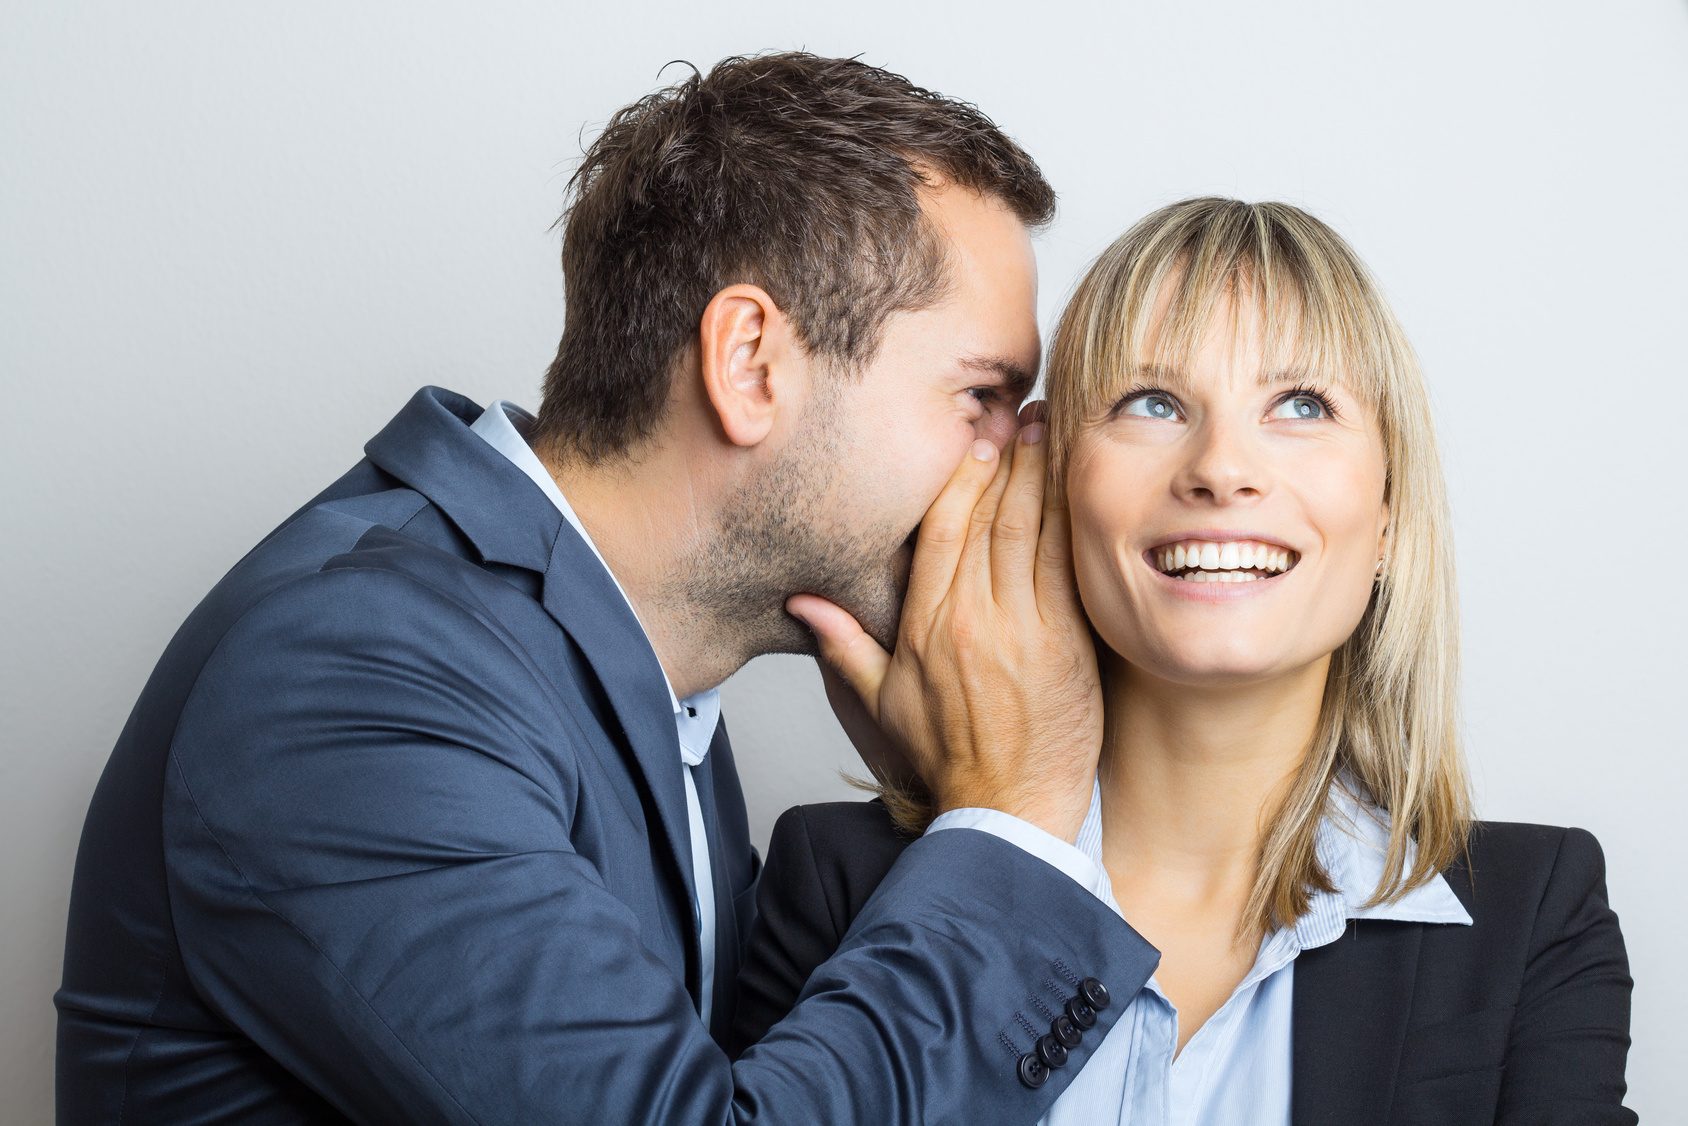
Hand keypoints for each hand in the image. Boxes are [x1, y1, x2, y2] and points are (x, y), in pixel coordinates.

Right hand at [788, 417, 1102, 842]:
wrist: (1008, 811)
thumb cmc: (949, 757)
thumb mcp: (882, 701)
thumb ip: (843, 644)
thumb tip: (802, 600)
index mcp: (925, 625)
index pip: (941, 530)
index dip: (959, 475)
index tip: (973, 434)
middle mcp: (972, 619)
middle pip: (989, 517)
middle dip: (1005, 456)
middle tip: (1018, 409)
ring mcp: (1025, 630)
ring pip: (1030, 532)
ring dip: (1042, 474)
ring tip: (1051, 427)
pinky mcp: (1069, 644)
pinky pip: (1068, 566)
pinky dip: (1073, 519)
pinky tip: (1081, 484)